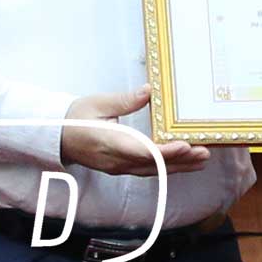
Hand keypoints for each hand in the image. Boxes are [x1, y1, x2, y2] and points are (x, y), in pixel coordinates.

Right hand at [59, 86, 211, 175]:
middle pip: (153, 164)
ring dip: (178, 166)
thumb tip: (149, 91)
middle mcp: (115, 160)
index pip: (140, 150)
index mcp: (108, 142)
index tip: (184, 146)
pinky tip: (183, 163)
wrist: (57, 137)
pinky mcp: (121, 168)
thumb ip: (125, 100)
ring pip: (153, 171)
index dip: (164, 151)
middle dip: (180, 160)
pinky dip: (167, 167)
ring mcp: (118, 167)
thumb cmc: (76, 118)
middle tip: (204, 152)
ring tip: (202, 158)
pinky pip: (147, 171)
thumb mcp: (98, 103)